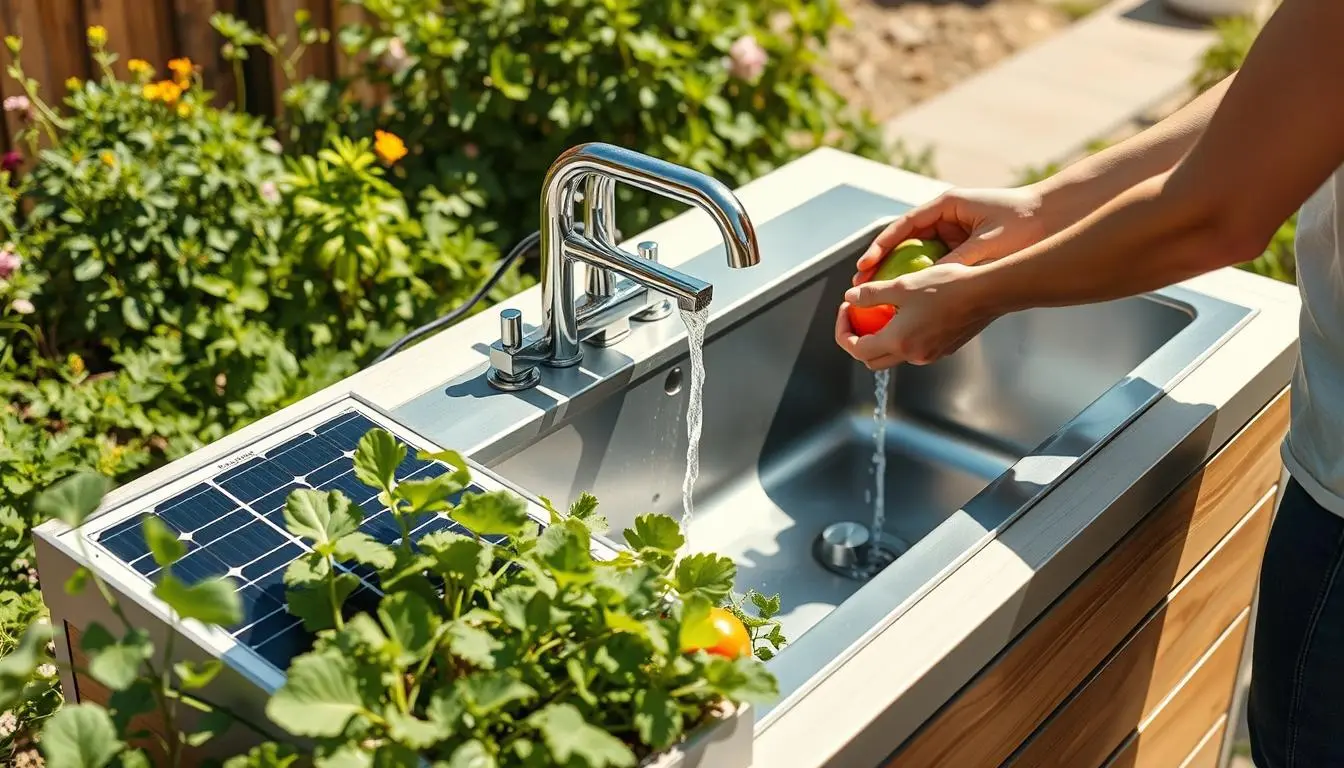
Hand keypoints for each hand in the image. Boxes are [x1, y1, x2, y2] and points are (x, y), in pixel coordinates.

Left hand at [835, 262, 998, 369]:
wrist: (986, 293)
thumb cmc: (947, 286)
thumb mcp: (902, 285)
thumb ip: (871, 293)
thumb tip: (850, 297)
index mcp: (898, 342)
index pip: (856, 349)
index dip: (843, 331)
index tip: (845, 311)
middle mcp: (912, 355)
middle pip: (872, 358)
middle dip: (858, 339)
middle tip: (856, 315)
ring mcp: (929, 355)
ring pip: (893, 355)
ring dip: (881, 338)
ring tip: (881, 311)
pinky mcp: (943, 350)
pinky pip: (914, 349)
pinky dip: (902, 337)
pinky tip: (908, 313)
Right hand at [854, 187, 1049, 284]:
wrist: (1055, 220)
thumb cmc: (1024, 223)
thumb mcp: (986, 244)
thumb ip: (956, 261)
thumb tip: (928, 283)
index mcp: (946, 205)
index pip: (903, 225)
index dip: (880, 246)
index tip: (864, 266)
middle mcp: (946, 218)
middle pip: (903, 241)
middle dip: (881, 263)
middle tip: (861, 284)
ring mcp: (953, 233)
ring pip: (916, 255)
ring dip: (898, 274)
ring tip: (878, 296)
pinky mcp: (963, 249)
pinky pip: (935, 266)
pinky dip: (922, 281)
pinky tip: (912, 300)